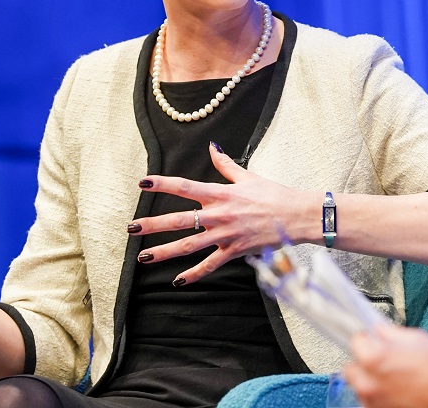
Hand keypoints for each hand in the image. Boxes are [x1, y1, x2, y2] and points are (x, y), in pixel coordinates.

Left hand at [128, 143, 312, 285]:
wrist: (296, 216)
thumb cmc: (273, 194)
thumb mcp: (248, 176)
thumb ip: (225, 164)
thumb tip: (212, 147)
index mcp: (221, 194)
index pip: (185, 187)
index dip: (163, 184)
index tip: (143, 183)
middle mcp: (219, 215)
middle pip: (179, 220)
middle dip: (152, 224)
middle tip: (130, 228)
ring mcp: (225, 235)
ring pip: (188, 246)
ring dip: (164, 252)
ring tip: (143, 257)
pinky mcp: (234, 251)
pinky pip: (210, 265)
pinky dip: (193, 274)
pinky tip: (177, 281)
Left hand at [344, 322, 427, 407]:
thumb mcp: (415, 338)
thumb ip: (389, 333)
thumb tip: (378, 330)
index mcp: (373, 359)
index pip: (355, 342)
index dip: (366, 339)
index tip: (372, 340)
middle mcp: (368, 383)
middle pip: (351, 368)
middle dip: (363, 362)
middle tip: (381, 360)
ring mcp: (373, 402)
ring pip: (360, 387)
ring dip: (370, 381)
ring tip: (393, 378)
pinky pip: (371, 401)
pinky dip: (379, 396)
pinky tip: (397, 390)